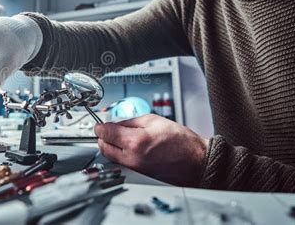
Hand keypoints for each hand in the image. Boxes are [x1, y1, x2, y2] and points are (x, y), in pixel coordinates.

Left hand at [94, 114, 208, 185]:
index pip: (106, 133)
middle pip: (104, 147)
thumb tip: (116, 124)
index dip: (100, 126)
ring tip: (116, 138)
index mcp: (135, 141)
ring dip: (109, 147)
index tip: (98, 124)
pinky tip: (125, 148)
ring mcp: (134, 168)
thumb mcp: (154, 120)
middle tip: (105, 130)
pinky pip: (121, 164)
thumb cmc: (181, 142)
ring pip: (111, 157)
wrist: (196, 161)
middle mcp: (132, 158)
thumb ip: (130, 121)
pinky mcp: (138, 175)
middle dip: (102, 137)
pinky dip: (118, 155)